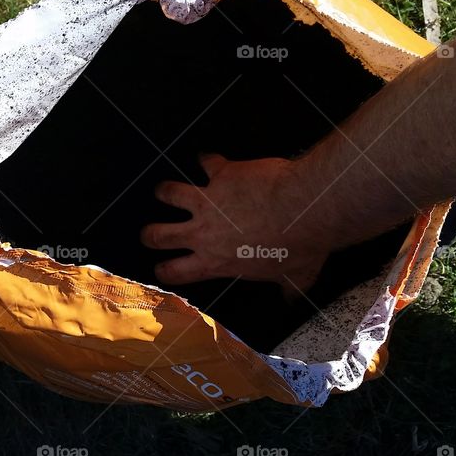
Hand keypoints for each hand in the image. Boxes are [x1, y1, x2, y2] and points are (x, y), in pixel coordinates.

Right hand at [141, 155, 331, 293]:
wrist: (304, 209)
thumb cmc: (301, 246)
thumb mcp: (296, 277)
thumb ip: (288, 288)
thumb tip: (292, 297)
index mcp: (216, 261)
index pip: (175, 272)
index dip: (165, 271)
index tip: (163, 268)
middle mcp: (204, 232)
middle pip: (159, 235)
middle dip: (150, 234)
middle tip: (151, 233)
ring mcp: (209, 201)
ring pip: (170, 193)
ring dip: (166, 191)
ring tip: (164, 190)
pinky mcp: (222, 174)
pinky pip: (206, 162)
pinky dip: (206, 160)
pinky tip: (207, 158)